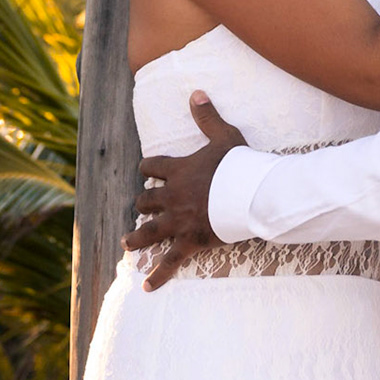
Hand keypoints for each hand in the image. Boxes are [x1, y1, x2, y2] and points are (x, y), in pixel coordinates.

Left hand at [126, 92, 242, 288]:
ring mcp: (178, 221)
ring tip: (127, 243)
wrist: (251, 194)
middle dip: (142, 203)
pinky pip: (169, 261)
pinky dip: (158, 275)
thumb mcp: (225, 136)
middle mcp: (172, 197)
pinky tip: (146, 286)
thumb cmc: (241, 165)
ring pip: (148, 231)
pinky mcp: (189, 242)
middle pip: (146, 200)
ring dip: (136, 238)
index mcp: (178, 171)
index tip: (147, 169)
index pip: (152, 167)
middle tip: (141, 208)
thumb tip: (196, 92)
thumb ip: (207, 116)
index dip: (148, 167)